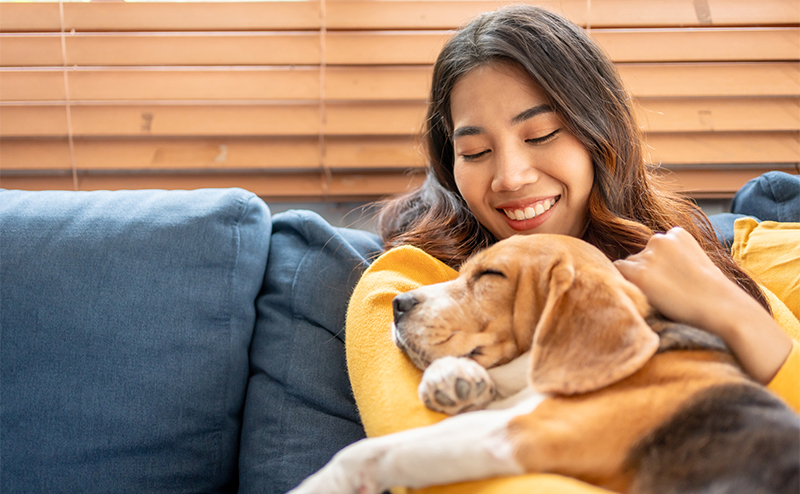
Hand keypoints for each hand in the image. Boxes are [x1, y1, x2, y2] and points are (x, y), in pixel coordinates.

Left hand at [614, 227, 791, 383]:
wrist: (722, 307)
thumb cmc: (712, 292)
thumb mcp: (696, 262)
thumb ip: (675, 257)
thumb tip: (654, 266)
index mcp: (676, 233)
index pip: (654, 249)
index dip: (660, 269)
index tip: (675, 282)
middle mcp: (659, 239)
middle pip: (638, 256)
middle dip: (646, 273)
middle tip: (668, 291)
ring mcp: (648, 256)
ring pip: (627, 267)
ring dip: (637, 280)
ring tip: (662, 295)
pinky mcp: (638, 274)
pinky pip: (617, 275)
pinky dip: (625, 285)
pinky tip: (646, 295)